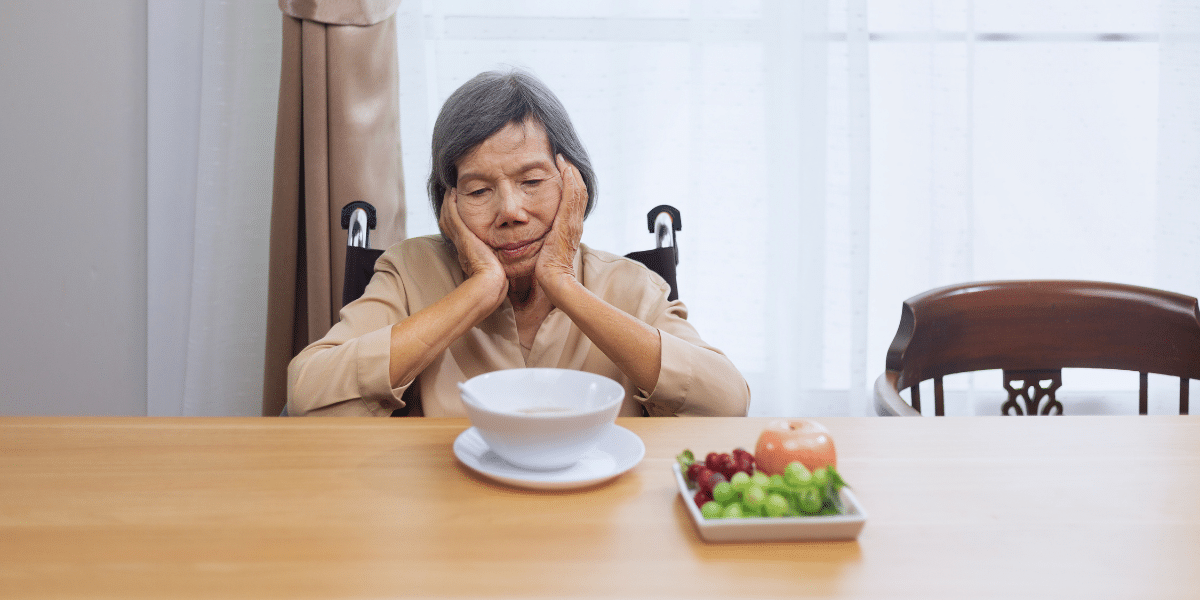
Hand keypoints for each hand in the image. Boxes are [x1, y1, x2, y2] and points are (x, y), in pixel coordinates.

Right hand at [439, 189, 506, 291]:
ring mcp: (460, 240)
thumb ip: (498, 260)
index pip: (457, 233)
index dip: (455, 221)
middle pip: (448, 223)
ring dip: (449, 204)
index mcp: (467, 253)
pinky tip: (453, 193)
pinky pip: (453, 215)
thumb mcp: (496, 267)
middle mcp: (460, 245)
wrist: (490, 283)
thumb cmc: (496, 280)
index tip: (458, 210)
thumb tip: (505, 259)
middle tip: (451, 196)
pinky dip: (451, 204)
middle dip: (449, 210)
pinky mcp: (463, 235)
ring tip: (451, 192)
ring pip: (448, 218)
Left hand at [535, 155, 586, 290]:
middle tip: (563, 156)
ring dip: (571, 171)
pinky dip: (570, 179)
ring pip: (577, 190)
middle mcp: (575, 222)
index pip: (574, 199)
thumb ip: (543, 237)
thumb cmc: (546, 269)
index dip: (570, 182)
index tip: (561, 168)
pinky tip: (564, 167)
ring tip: (562, 157)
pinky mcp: (568, 222)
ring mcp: (573, 222)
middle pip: (579, 191)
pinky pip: (572, 195)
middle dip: (572, 172)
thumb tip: (532, 231)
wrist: (554, 280)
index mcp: (570, 227)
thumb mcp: (545, 248)